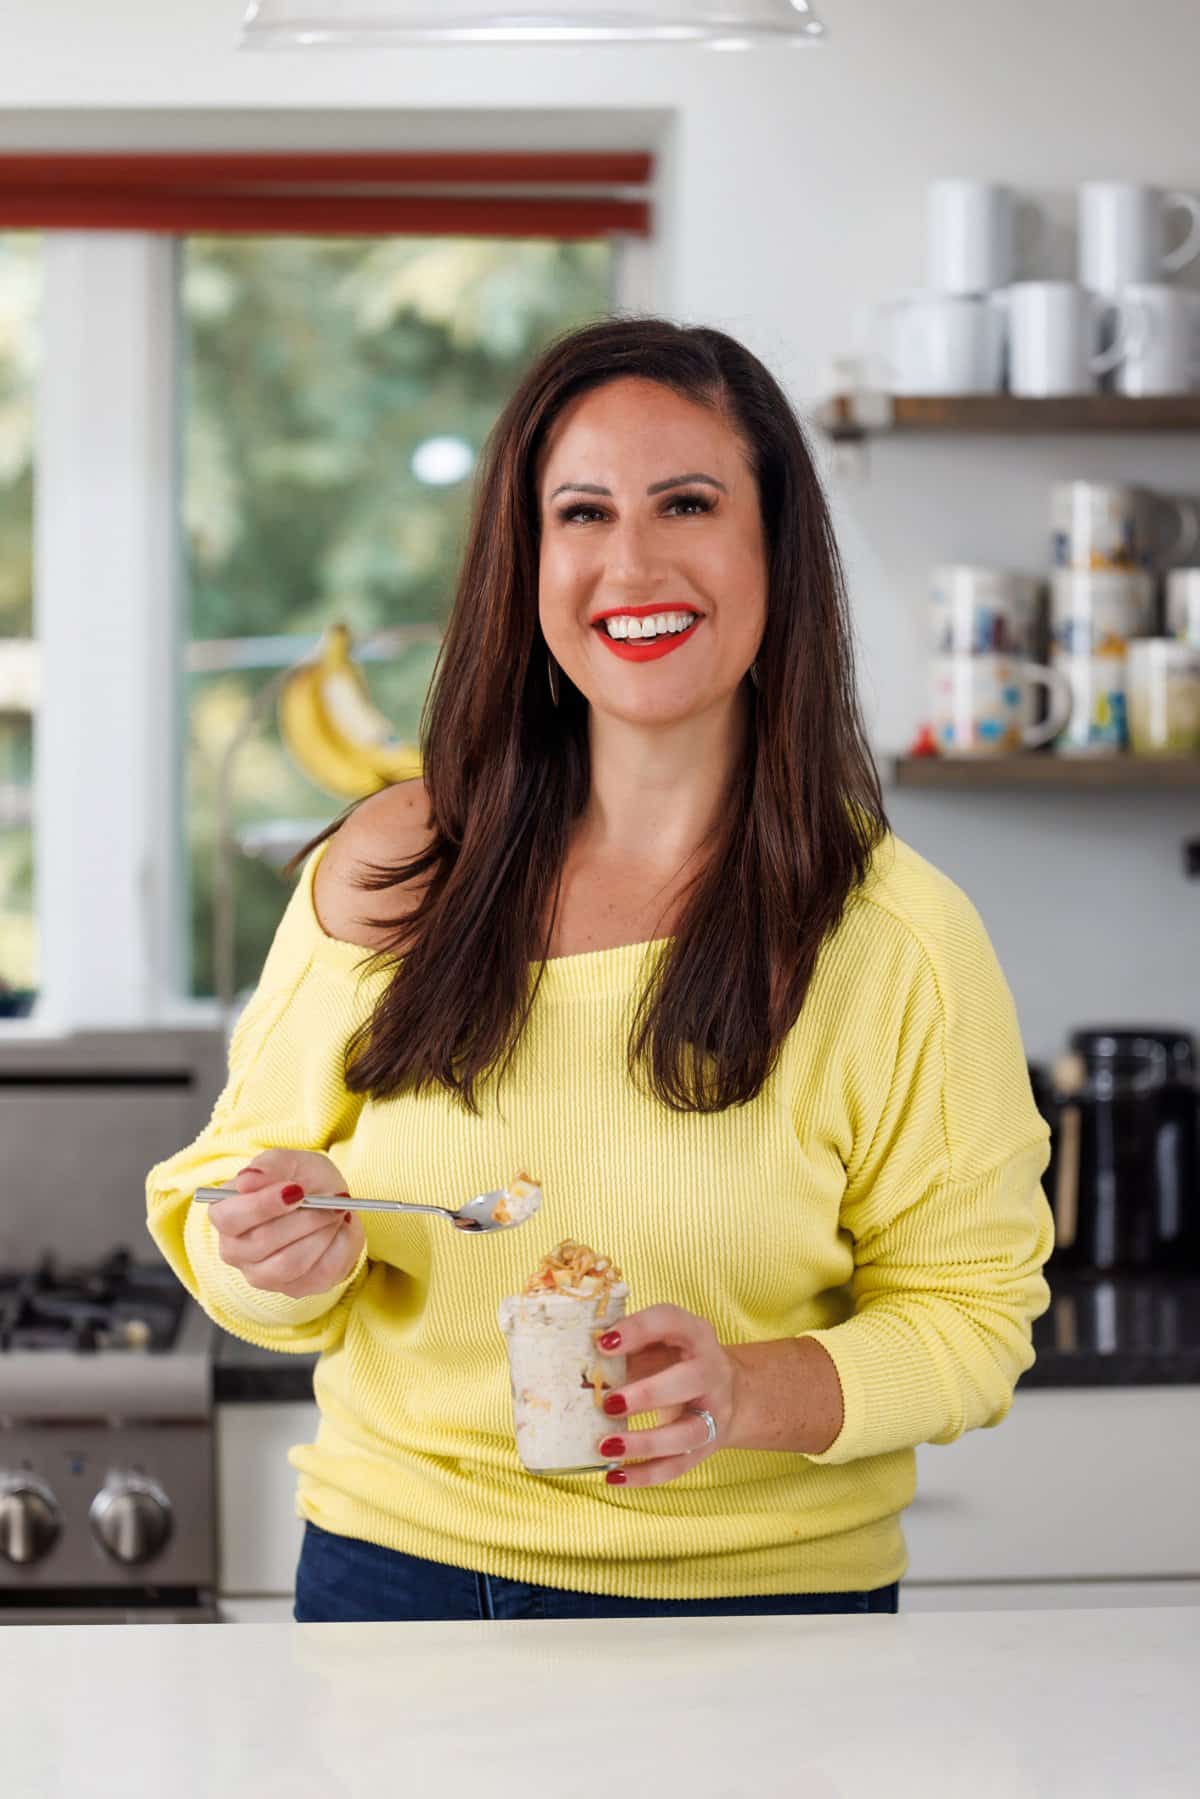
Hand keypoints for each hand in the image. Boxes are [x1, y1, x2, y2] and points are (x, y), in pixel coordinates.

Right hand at [203, 1149, 365, 1299]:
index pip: (230, 1218)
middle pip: (262, 1242)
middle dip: (303, 1219)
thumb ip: (269, 1166)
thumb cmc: (301, 1180)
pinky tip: (339, 1230)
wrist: (329, 1202)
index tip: (296, 1190)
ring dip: (322, 1233)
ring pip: (291, 1263)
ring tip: (335, 1212)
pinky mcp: (294, 1288)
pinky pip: (320, 1274)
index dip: (262, 1205)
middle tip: (330, 1201)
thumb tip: (247, 1180)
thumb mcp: (290, 1161)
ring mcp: (261, 1275)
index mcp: (225, 1214)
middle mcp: (235, 1250)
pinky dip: (338, 1247)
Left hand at [593, 1304, 742, 1488]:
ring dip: (645, 1443)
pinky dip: (645, 1475)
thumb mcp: (657, 1344)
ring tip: (605, 1447)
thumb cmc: (675, 1361)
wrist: (728, 1392)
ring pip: (687, 1433)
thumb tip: (574, 1363)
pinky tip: (615, 1476)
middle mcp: (710, 1372)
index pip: (671, 1322)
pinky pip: (678, 1466)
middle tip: (608, 1404)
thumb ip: (625, 1349)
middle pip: (689, 1381)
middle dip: (647, 1394)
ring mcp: (713, 1413)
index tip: (602, 1344)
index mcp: (695, 1335)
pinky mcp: (706, 1447)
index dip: (638, 1330)